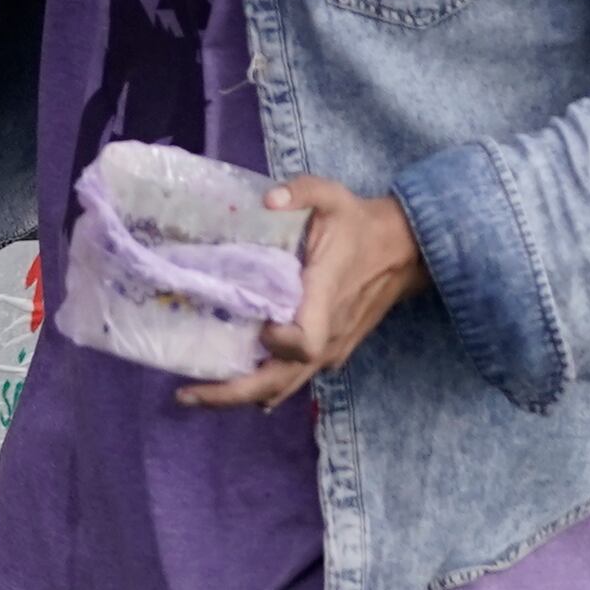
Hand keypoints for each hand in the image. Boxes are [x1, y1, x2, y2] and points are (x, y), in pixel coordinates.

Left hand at [175, 179, 424, 411]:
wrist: (403, 251)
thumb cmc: (360, 225)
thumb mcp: (332, 196)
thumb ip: (301, 192)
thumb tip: (268, 199)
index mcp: (324, 300)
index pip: (302, 343)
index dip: (276, 342)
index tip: (258, 326)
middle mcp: (327, 335)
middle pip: (280, 382)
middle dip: (232, 394)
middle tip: (186, 395)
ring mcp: (331, 350)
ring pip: (286, 388)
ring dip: (243, 397)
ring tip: (200, 397)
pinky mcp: (333, 352)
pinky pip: (297, 380)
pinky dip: (266, 388)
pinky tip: (239, 389)